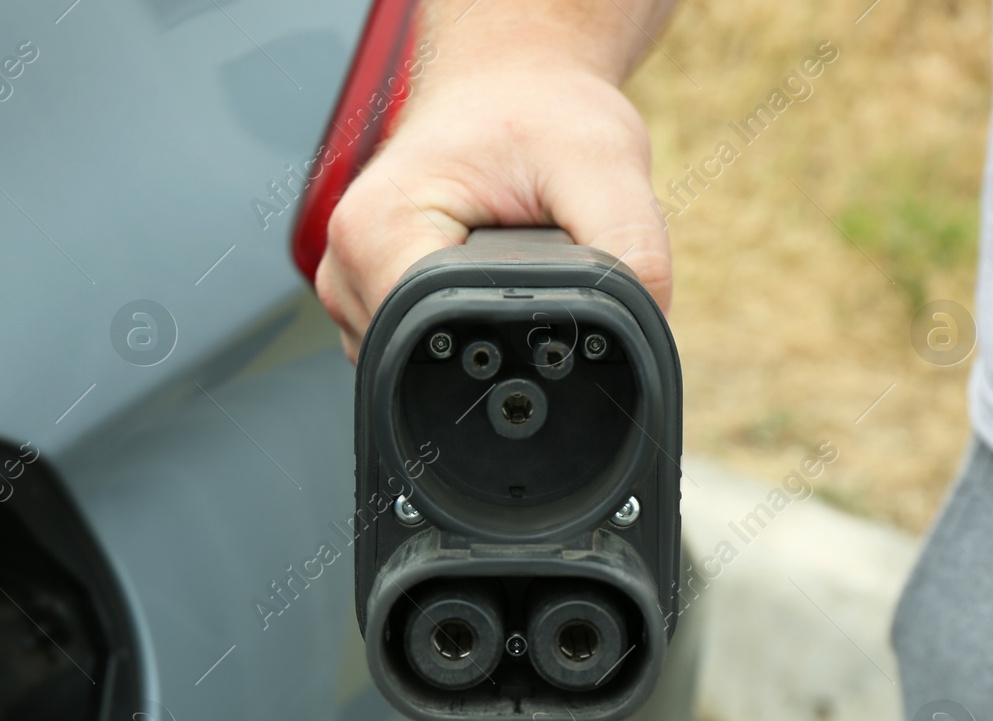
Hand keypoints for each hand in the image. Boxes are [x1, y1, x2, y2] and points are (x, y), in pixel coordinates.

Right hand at [315, 59, 670, 360]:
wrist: (507, 85)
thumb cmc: (538, 112)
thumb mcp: (603, 164)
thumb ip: (630, 246)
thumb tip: (644, 319)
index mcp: (377, 230)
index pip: (428, 337)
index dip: (498, 345)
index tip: (543, 317)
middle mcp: (347, 264)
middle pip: (418, 358)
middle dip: (490, 342)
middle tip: (534, 279)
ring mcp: (349, 286)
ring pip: (413, 363)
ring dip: (472, 340)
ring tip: (506, 276)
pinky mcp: (368, 297)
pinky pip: (411, 348)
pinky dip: (458, 332)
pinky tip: (485, 287)